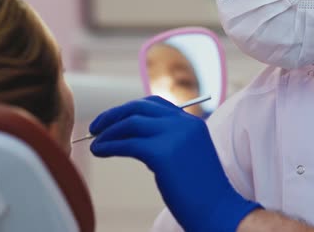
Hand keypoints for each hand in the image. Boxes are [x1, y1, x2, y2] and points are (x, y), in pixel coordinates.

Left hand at [89, 96, 260, 231]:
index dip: (129, 110)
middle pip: (139, 107)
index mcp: (191, 122)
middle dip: (114, 115)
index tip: (113, 120)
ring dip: (108, 132)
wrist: (218, 209)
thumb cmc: (202, 191)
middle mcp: (183, 123)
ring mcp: (174, 136)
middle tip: (96, 128)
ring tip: (95, 143)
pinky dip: (109, 145)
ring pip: (131, 123)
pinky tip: (99, 151)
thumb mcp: (187, 155)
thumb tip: (132, 138)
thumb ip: (169, 141)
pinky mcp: (162, 153)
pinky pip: (127, 143)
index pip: (154, 104)